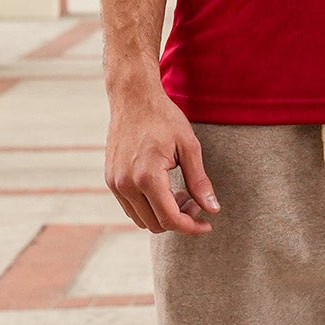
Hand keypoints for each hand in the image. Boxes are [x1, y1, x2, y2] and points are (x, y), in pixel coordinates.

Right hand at [105, 79, 218, 234]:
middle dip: (180, 220)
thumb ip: (200, 182)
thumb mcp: (189, 147)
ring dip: (163, 216)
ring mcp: (115, 183)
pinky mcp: (110, 179)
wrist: (133, 97)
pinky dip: (149, 208)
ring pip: (141, 220)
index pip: (170, 219)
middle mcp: (126, 184)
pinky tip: (164, 190)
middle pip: (156, 224)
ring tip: (181, 194)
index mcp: (148, 177)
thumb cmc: (164, 118)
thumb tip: (213, 210)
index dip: (192, 227)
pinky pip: (130, 208)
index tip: (207, 224)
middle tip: (195, 201)